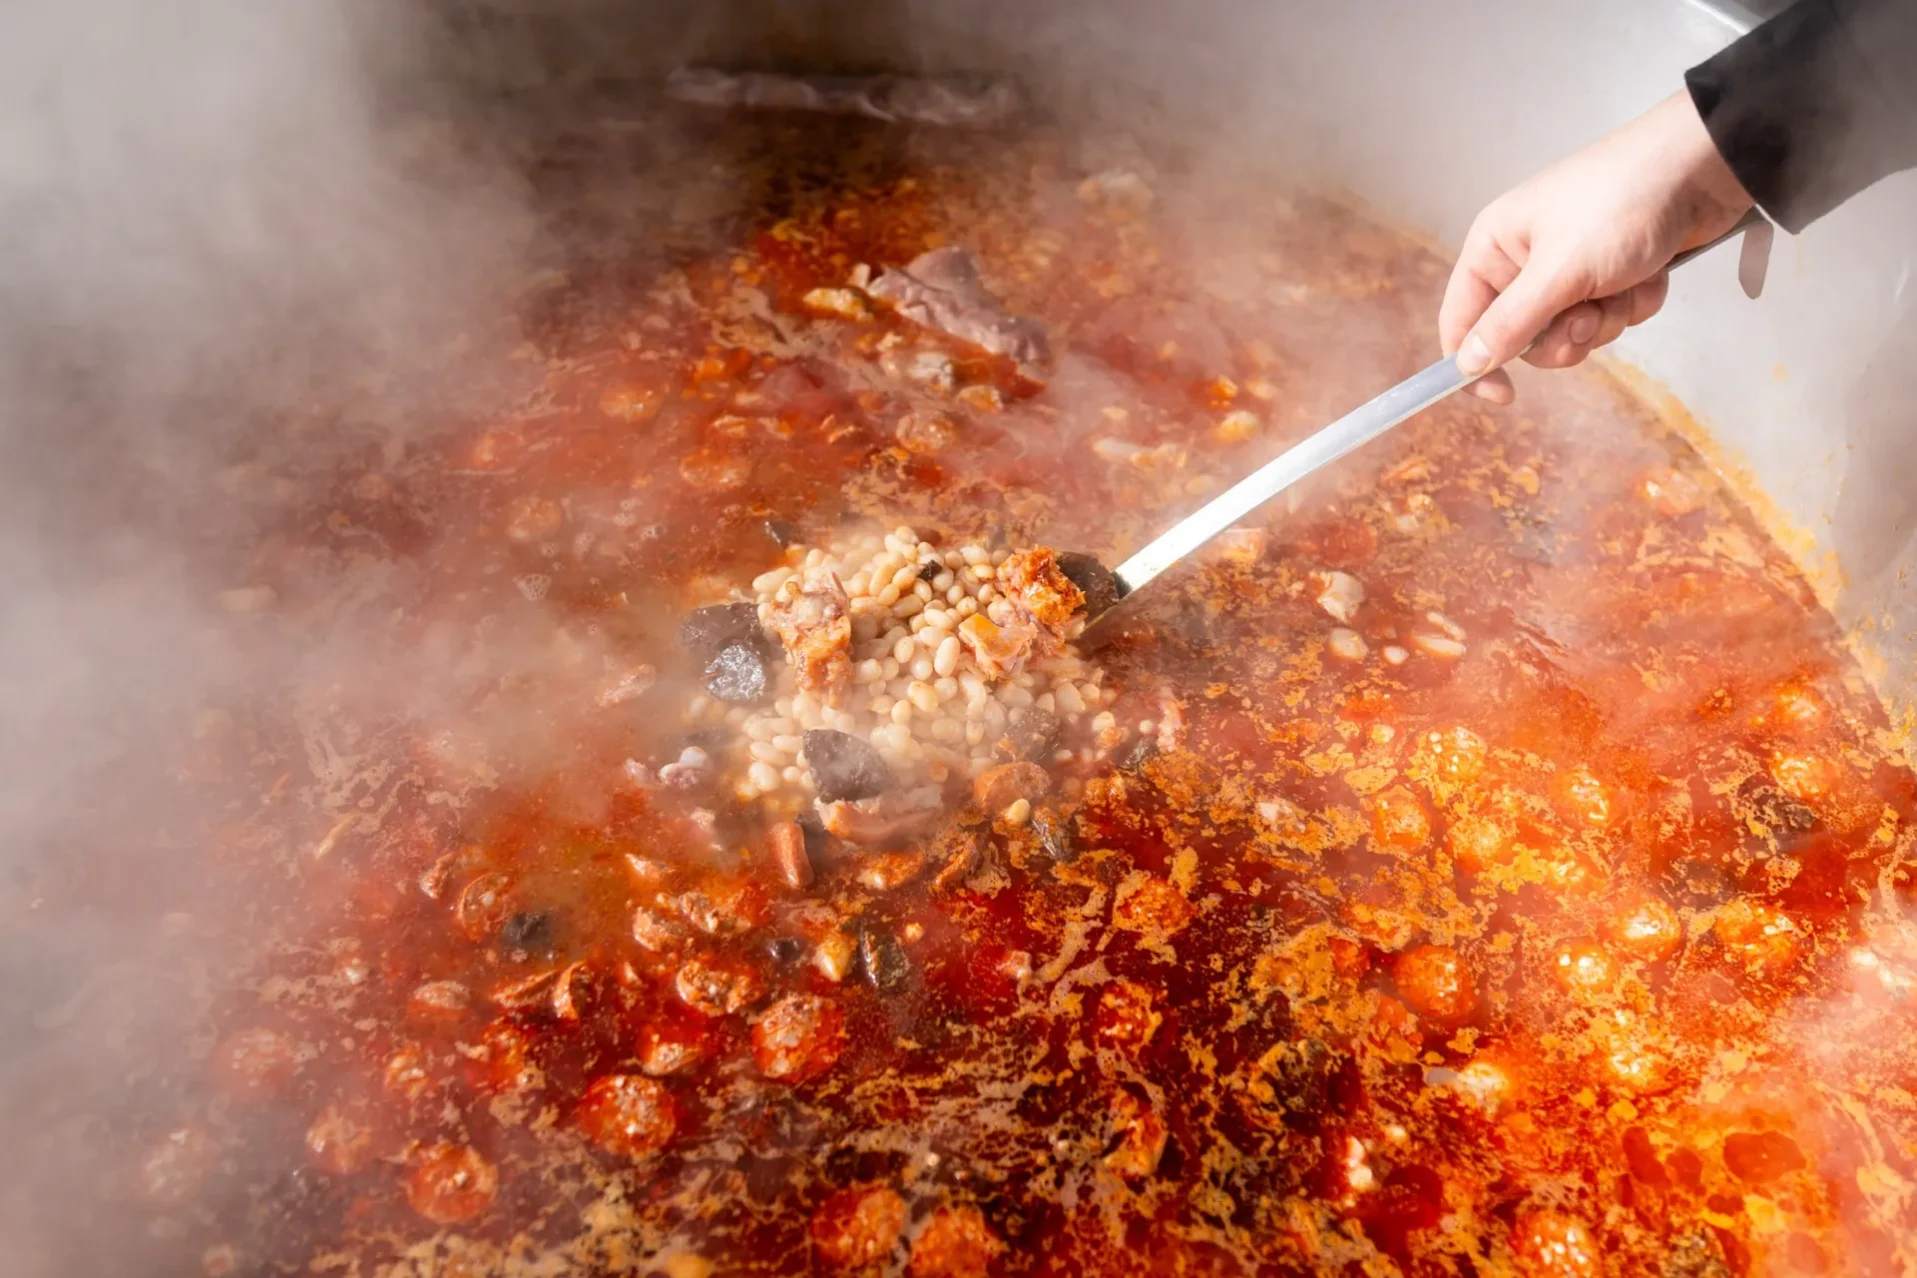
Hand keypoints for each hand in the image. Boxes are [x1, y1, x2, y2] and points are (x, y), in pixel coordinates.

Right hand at [1439, 90, 1753, 402]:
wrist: (1702, 166)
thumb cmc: (1619, 204)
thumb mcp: (1560, 270)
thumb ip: (1510, 323)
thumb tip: (1465, 366)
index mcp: (1494, 248)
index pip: (1462, 320)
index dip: (1475, 362)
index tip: (1505, 394)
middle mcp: (1525, 261)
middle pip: (1522, 337)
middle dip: (1563, 335)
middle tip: (1588, 317)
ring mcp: (1570, 268)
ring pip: (1572, 332)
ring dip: (1605, 320)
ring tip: (1626, 284)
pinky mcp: (1612, 274)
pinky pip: (1610, 316)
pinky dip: (1633, 303)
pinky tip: (1650, 272)